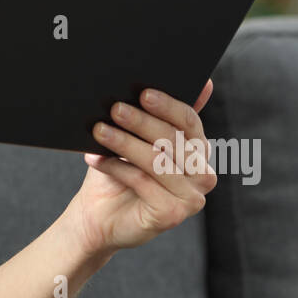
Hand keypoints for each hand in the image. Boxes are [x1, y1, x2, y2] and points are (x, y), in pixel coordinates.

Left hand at [65, 79, 217, 256]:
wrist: (98, 216)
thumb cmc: (118, 172)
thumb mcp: (137, 138)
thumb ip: (161, 114)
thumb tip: (202, 81)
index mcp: (198, 151)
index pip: (190, 121)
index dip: (167, 105)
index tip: (142, 92)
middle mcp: (203, 175)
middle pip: (173, 139)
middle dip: (141, 121)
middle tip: (114, 108)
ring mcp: (192, 198)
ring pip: (157, 160)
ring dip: (124, 142)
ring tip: (99, 130)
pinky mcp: (174, 214)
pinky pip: (143, 182)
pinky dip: (116, 167)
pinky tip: (95, 158)